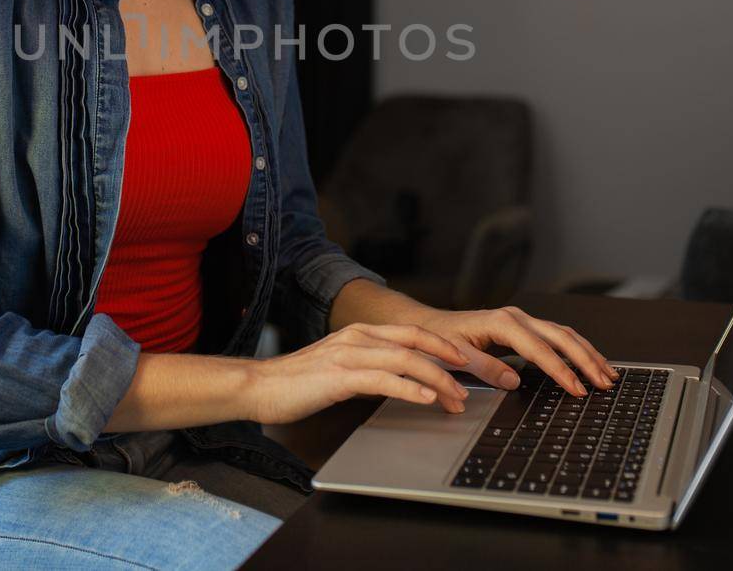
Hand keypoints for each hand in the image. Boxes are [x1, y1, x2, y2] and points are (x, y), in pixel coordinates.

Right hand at [244, 322, 476, 424]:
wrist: (259, 387)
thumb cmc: (296, 383)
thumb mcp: (340, 369)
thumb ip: (368, 368)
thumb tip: (399, 382)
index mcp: (359, 333)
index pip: (412, 332)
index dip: (442, 343)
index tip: (465, 359)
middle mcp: (357, 337)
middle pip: (416, 341)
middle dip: (450, 360)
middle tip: (473, 380)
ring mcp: (348, 354)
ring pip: (406, 359)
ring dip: (438, 379)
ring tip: (457, 398)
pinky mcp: (339, 376)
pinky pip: (384, 380)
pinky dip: (411, 389)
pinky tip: (427, 400)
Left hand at [415, 305, 618, 397]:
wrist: (430, 326)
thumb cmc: (439, 341)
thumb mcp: (455, 357)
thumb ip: (484, 368)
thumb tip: (514, 381)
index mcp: (501, 323)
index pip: (539, 349)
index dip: (560, 370)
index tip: (576, 388)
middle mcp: (516, 318)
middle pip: (561, 336)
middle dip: (585, 359)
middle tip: (604, 382)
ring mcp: (522, 320)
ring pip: (564, 334)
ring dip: (587, 353)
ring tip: (607, 374)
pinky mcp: (524, 328)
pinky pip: (556, 337)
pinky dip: (576, 350)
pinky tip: (589, 363)